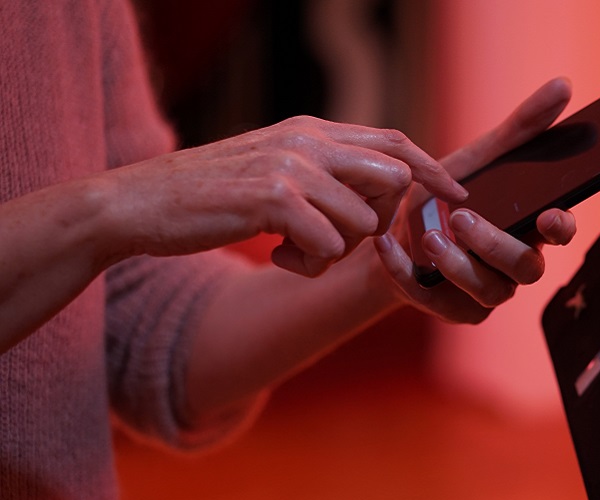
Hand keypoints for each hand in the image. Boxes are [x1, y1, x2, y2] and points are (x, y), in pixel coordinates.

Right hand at [94, 116, 466, 275]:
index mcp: (312, 132)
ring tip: (295, 252)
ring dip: (337, 253)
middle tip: (344, 241)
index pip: (395, 142)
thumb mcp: (275, 171)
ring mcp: (291, 166)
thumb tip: (378, 195)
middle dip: (384, 223)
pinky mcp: (273, 198)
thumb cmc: (210, 196)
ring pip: (363, 223)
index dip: (433, 170)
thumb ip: (323, 173)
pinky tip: (278, 259)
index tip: (457, 195)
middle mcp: (307, 141)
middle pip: (395, 179)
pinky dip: (309, 265)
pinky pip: (328, 246)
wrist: (139, 203)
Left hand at [372, 77, 576, 323]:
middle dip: (495, 245)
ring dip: (457, 266)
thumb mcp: (477, 158)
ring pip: (488, 290)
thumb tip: (563, 85)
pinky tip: (386, 245)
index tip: (550, 214)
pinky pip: (439, 302)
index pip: (562, 232)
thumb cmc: (444, 197)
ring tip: (428, 237)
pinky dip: (408, 274)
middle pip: (527, 267)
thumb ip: (520, 128)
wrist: (390, 233)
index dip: (562, 226)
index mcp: (529, 227)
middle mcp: (516, 263)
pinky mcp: (454, 310)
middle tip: (462, 219)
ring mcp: (488, 291)